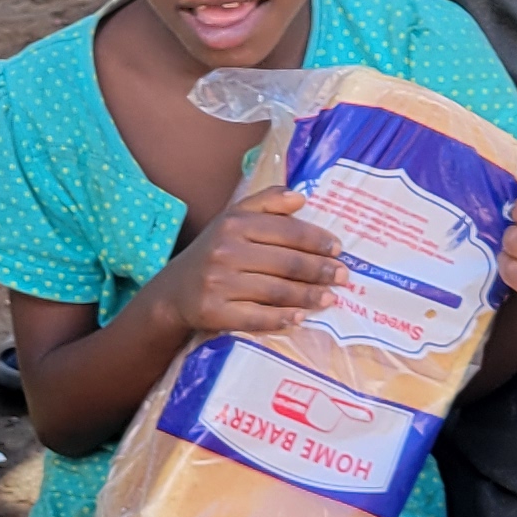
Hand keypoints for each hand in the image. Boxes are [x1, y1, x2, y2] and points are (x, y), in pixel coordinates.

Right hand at [160, 184, 341, 337]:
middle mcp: (225, 251)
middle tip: (343, 276)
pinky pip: (256, 317)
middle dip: (320, 270)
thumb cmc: (212, 253)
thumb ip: (266, 202)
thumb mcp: (232, 219)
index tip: (338, 249)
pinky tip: (300, 318)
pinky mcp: (214, 311)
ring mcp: (219, 283)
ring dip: (308, 296)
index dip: (317, 240)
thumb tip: (301, 198)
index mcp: (234, 223)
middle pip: (286, 262)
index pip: (286, 231)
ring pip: (276, 290)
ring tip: (330, 298)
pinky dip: (281, 319)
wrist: (173, 292)